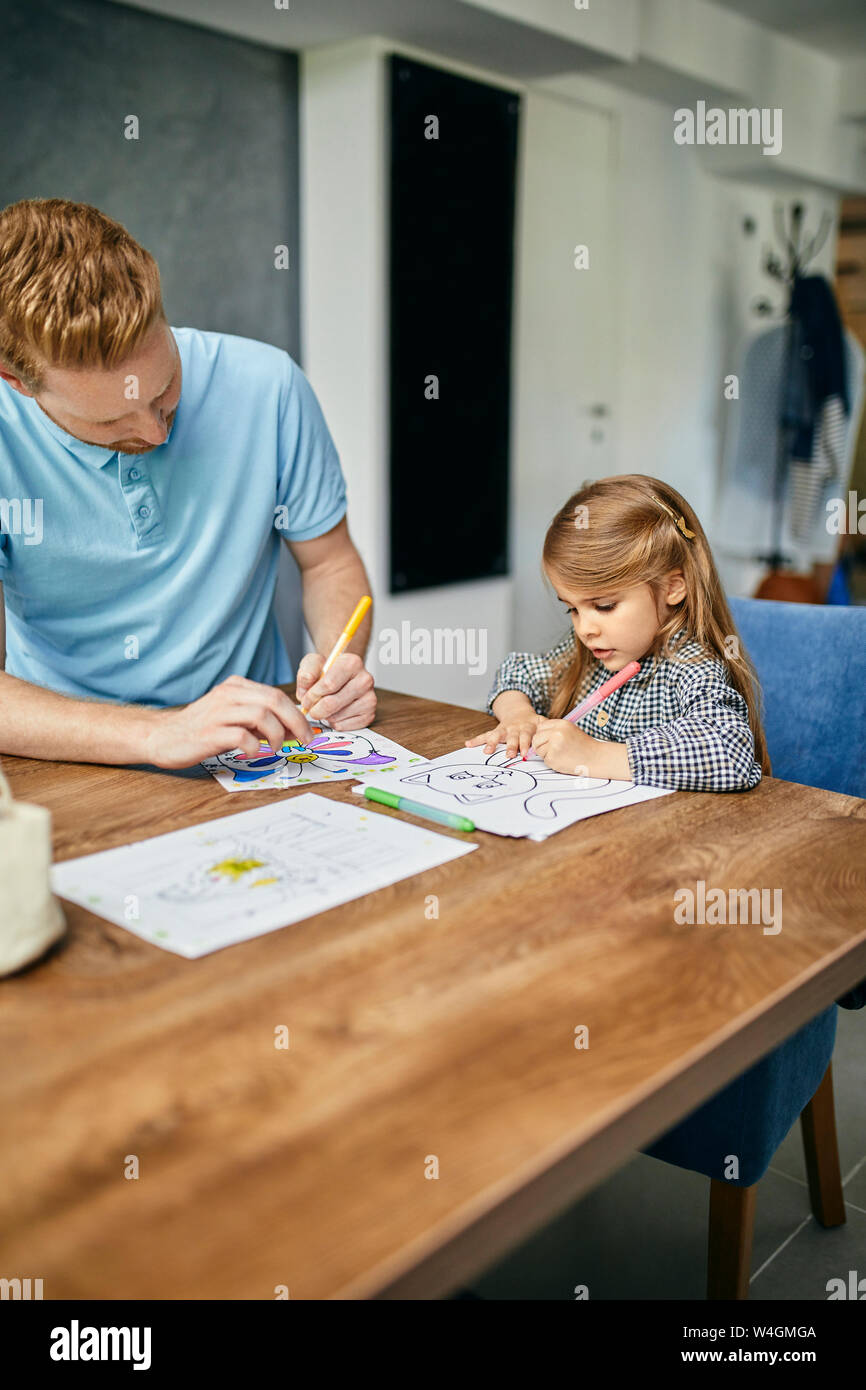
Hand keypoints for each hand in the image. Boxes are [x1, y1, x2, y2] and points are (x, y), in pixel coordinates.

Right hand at [142, 675, 313, 768]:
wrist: (162, 737)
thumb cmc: (201, 729)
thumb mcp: (233, 716)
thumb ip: (259, 719)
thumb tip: (293, 729)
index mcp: (236, 687)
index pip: (276, 695)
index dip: (297, 714)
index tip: (307, 732)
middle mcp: (228, 695)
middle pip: (274, 700)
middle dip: (296, 722)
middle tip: (304, 740)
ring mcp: (218, 713)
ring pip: (262, 715)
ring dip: (276, 735)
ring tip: (275, 748)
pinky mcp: (209, 733)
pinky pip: (242, 737)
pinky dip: (254, 747)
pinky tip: (253, 753)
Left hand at [295, 651, 375, 729]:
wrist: (341, 678)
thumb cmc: (326, 671)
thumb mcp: (313, 664)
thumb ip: (306, 673)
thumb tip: (306, 687)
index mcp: (352, 663)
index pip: (329, 684)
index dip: (312, 695)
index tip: (306, 698)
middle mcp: (365, 680)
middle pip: (331, 703)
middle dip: (315, 709)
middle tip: (311, 708)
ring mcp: (370, 698)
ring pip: (336, 717)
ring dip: (324, 716)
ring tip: (324, 708)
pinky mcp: (369, 715)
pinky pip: (343, 726)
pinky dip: (333, 723)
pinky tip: (333, 714)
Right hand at [464, 712, 541, 758]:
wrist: (519, 712)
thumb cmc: (533, 722)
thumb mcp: (542, 722)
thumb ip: (548, 728)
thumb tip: (557, 736)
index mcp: (527, 727)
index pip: (527, 736)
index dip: (526, 744)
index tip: (525, 752)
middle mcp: (514, 729)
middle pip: (512, 738)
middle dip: (510, 746)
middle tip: (509, 755)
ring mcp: (504, 729)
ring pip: (497, 736)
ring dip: (491, 744)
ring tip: (486, 751)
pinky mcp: (495, 731)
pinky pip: (485, 735)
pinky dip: (476, 740)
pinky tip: (468, 744)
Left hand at [531, 717, 597, 774]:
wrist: (596, 758)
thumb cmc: (584, 746)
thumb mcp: (570, 731)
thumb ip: (555, 730)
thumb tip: (537, 733)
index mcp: (561, 724)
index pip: (540, 727)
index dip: (543, 735)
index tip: (551, 741)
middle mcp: (557, 733)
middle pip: (536, 738)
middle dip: (541, 745)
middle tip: (555, 750)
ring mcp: (554, 745)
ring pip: (538, 750)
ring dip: (546, 754)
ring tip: (561, 755)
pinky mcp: (553, 758)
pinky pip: (544, 760)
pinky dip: (552, 762)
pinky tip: (563, 760)